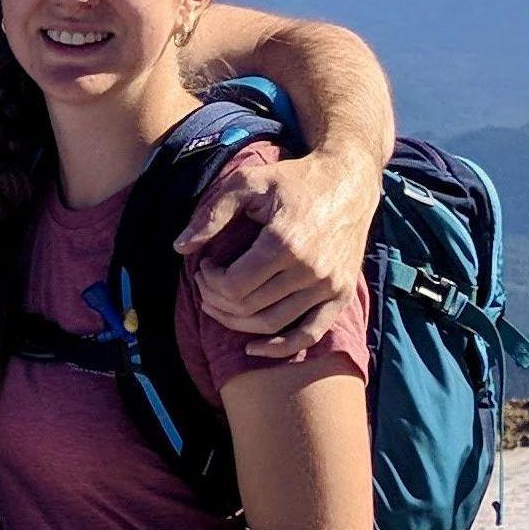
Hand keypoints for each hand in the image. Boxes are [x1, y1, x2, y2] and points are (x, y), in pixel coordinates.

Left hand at [178, 149, 378, 353]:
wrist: (348, 181)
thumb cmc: (293, 180)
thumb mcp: (247, 182)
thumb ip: (212, 214)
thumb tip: (180, 248)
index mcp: (285, 242)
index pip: (234, 285)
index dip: (209, 282)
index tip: (204, 266)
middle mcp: (310, 269)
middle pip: (249, 307)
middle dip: (217, 300)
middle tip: (206, 285)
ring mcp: (329, 285)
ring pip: (272, 324)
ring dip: (237, 322)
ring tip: (219, 306)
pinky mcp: (341, 294)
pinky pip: (310, 334)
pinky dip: (281, 348)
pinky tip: (253, 349)